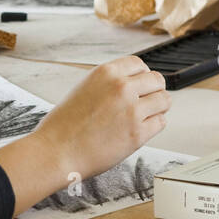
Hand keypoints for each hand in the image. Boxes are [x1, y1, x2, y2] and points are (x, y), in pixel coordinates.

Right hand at [30, 56, 169, 181]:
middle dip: (153, 91)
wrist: (54, 153)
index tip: (139, 86)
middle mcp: (122, 87)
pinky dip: (153, 126)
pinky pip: (161, 122)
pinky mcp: (138, 133)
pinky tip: (138, 130)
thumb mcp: (85, 88)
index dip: (141, 76)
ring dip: (157, 108)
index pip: (140, 64)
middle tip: (145, 103)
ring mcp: (132, 110)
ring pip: (164, 100)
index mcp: (106, 72)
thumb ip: (110, 83)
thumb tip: (135, 81)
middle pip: (157, 80)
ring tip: (144, 116)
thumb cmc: (64, 126)